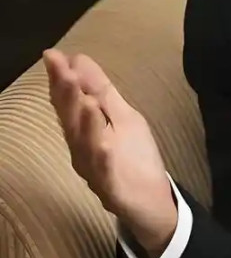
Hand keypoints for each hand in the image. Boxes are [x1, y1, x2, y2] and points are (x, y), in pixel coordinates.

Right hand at [43, 49, 177, 257]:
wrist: (149, 203)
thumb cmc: (131, 156)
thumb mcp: (120, 117)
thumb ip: (100, 91)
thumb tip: (79, 60)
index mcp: (83, 130)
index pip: (69, 101)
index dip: (61, 78)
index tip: (53, 55)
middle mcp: (82, 148)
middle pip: (71, 118)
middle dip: (65, 92)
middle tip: (58, 66)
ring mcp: (96, 168)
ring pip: (85, 143)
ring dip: (82, 119)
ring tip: (82, 95)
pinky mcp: (112, 186)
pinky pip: (105, 170)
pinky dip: (102, 155)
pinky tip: (103, 143)